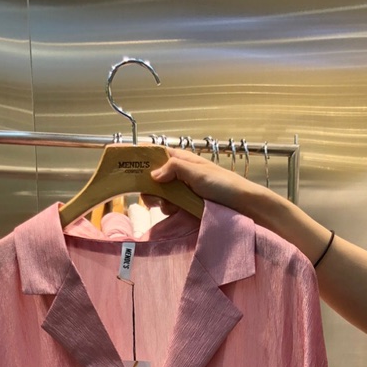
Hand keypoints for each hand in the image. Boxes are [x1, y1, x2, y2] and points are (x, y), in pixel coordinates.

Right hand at [150, 148, 268, 215]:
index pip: (154, 154)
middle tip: (155, 197)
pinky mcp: (186, 205)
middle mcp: (179, 173)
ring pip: (159, 194)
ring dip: (160, 201)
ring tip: (172, 206)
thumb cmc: (223, 185)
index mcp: (181, 159)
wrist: (243, 206)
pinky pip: (169, 207)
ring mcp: (182, 190)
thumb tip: (152, 174)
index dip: (140, 157)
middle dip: (150, 187)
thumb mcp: (196, 172)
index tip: (124, 163)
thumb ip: (173, 168)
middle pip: (152, 177)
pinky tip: (177, 212)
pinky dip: (169, 210)